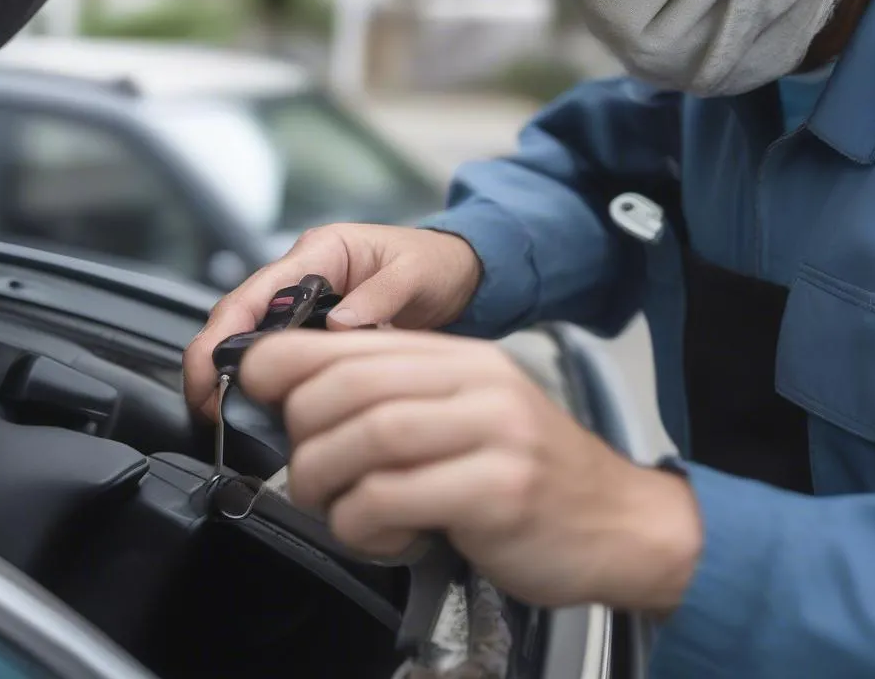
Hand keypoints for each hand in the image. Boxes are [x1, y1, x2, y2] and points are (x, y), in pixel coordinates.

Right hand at [183, 224, 481, 420]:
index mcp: (321, 252)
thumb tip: (340, 326)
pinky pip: (282, 354)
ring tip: (224, 417)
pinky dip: (266, 379)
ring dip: (233, 373)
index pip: (256, 290)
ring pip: (253, 338)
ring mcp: (308, 303)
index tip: (209, 372)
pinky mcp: (318, 329)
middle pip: (240, 316)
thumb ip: (381, 296)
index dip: (224, 331)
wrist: (461, 274)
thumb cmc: (437, 263)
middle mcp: (304, 275)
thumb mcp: (415, 274)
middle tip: (206, 408)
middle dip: (213, 360)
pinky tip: (263, 410)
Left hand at [240, 329, 702, 613]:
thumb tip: (303, 397)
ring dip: (324, 476)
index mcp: (462, 358)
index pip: (356, 343)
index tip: (254, 381)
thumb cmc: (526, 473)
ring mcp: (493, 433)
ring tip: (328, 501)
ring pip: (369, 435)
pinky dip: (361, 519)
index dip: (288, 359)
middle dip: (302, 428)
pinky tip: (375, 532)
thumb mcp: (468, 414)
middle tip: (298, 466)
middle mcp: (478, 384)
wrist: (620, 521)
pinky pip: (396, 497)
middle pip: (353, 384)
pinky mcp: (499, 491)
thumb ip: (400, 397)